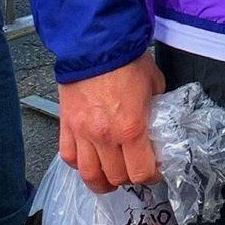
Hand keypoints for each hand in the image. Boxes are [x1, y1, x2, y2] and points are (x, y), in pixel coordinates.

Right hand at [58, 52, 165, 190]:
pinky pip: (68, 156)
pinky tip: (88, 160)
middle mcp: (105, 136)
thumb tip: (158, 119)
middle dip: (128, 178)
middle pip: (116, 177)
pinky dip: (78, 164)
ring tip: (109, 179)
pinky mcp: (66, 125)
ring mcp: (82, 133)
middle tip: (134, 170)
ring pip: (89, 174)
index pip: (141, 172)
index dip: (150, 176)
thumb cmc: (126, 60)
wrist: (95, 42)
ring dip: (101, 181)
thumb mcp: (154, 84)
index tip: (154, 172)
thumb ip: (155, 107)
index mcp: (131, 128)